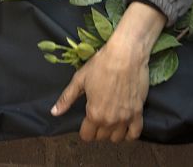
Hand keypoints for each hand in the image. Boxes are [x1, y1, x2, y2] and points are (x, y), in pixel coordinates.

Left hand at [51, 2, 163, 141]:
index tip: (86, 121)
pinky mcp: (138, 112)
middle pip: (101, 137)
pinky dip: (129, 134)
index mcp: (94, 114)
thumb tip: (54, 112)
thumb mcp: (79, 80)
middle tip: (98, 117)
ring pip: (117, 138)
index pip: (87, 136)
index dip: (84, 130)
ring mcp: (126, 117)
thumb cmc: (101, 65)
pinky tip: (125, 126)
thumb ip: (66, 99)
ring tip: (111, 121)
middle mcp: (110, 120)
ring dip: (112, 132)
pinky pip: (135, 133)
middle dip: (97, 130)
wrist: (126, 55)